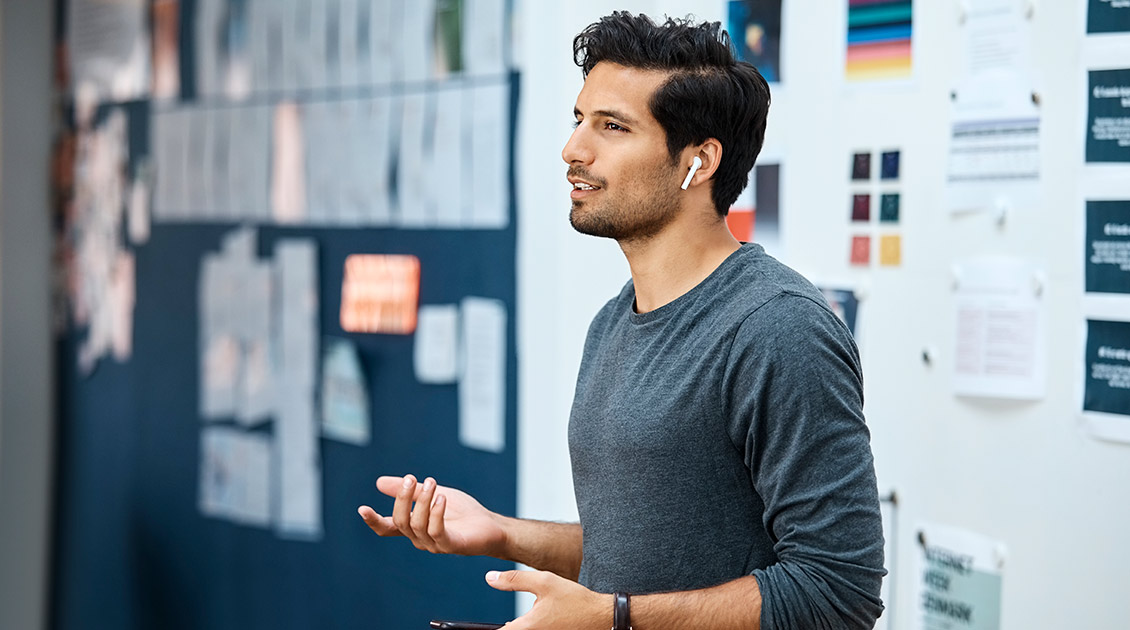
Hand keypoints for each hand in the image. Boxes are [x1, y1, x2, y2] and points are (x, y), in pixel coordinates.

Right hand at [358, 475, 507, 556]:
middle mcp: (419, 539)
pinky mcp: (450, 545)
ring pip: (416, 525)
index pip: (387, 528)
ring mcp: (433, 545)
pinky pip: (436, 530)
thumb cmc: (462, 512)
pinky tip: (441, 498)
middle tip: (411, 478)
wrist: (490, 524)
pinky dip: (436, 512)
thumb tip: (379, 482)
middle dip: (403, 498)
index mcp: (413, 527)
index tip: (362, 508)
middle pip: (400, 521)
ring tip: (432, 483)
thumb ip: (409, 490)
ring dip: (422, 501)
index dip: (373, 521)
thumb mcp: (432, 493)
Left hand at [485, 569, 609, 629]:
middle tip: (492, 622)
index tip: (471, 624)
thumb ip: (515, 579)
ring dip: (515, 627)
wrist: (601, 616)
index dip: (482, 628)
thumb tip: (489, 578)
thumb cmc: (575, 599)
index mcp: (528, 627)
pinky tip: (530, 622)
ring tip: (513, 620)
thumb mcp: (545, 582)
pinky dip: (527, 628)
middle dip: (502, 627)